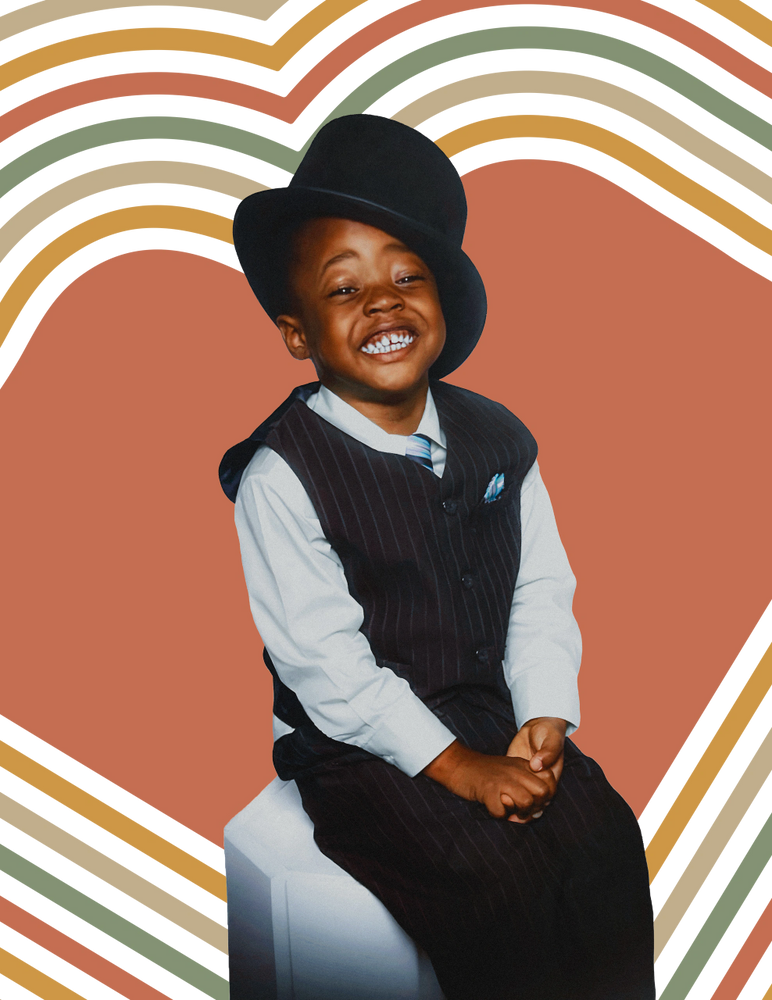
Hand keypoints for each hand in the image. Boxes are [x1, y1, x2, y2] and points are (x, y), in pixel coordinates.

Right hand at [423, 740, 555, 821]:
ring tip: (508, 811)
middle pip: (543, 792)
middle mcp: (516, 770)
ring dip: (519, 813)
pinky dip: (498, 815)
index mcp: (523, 765)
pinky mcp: (488, 789)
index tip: (536, 802)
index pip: (550, 780)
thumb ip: (525, 786)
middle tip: (523, 811)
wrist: (458, 764)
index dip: (547, 796)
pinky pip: (502, 811)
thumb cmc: (485, 774)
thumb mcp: (509, 771)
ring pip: (526, 802)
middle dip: (536, 807)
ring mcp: (502, 779)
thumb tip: (539, 812)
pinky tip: (492, 808)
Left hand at [506, 717, 566, 805]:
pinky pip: (513, 790)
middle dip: (525, 811)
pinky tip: (500, 801)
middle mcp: (540, 781)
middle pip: (534, 804)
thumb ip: (547, 752)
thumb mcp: (552, 740)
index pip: (545, 798)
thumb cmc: (549, 733)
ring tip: (506, 811)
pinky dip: (508, 797)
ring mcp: (527, 779)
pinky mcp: (516, 774)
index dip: (536, 805)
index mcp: (551, 778)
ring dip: (516, 808)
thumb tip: (537, 766)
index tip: (527, 807)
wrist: (537, 726)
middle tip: (513, 815)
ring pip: (523, 801)